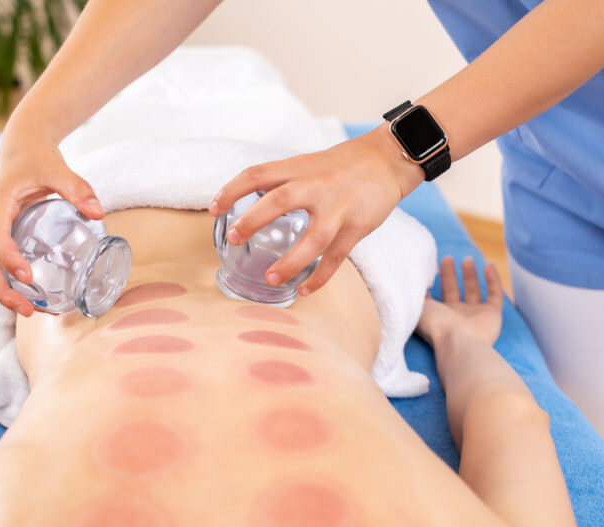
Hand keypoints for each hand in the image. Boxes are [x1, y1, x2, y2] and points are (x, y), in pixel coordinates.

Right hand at [0, 124, 104, 315]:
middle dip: (3, 291)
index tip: (26, 275)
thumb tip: (99, 211)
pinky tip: (35, 296)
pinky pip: (2, 263)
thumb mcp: (57, 168)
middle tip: (28, 311)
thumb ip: (77, 188)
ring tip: (32, 311)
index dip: (9, 259)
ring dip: (6, 293)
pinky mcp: (5, 234)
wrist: (22, 144)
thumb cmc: (37, 155)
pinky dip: (12, 283)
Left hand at [209, 125, 424, 294]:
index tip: (214, 207)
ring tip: (270, 279)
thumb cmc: (344, 164)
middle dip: (253, 220)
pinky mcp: (358, 226)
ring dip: (290, 262)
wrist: (389, 159)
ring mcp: (339, 208)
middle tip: (232, 238)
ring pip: (313, 239)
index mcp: (300, 168)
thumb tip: (251, 197)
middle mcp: (317, 186)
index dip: (232, 189)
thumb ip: (284, 180)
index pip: (258, 174)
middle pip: (280, 201)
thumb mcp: (310, 163)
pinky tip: (304, 290)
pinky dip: (320, 277)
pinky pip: (336, 257)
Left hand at [416, 256, 503, 346]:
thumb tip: (414, 277)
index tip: (427, 267)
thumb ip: (416, 291)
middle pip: (452, 292)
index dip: (430, 283)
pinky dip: (494, 280)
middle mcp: (454, 317)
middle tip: (446, 258)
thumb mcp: (418, 305)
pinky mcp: (492, 316)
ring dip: (470, 275)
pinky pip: (495, 295)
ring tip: (466, 259)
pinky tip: (490, 265)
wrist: (459, 343)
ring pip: (473, 292)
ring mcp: (474, 317)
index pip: (432, 297)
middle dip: (449, 275)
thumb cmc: (435, 326)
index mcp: (435, 316)